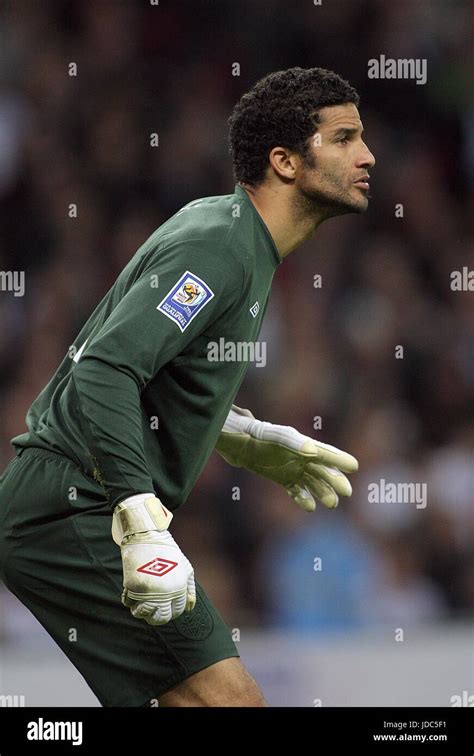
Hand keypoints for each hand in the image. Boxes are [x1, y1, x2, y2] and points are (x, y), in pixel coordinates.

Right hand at [112, 493, 195, 624]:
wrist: (147, 535)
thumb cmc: (167, 552)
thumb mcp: (185, 568)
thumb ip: (189, 589)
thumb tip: (189, 608)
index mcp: (179, 588)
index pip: (176, 612)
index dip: (170, 613)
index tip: (164, 608)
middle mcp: (164, 592)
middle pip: (160, 618)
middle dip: (155, 618)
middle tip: (150, 612)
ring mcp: (148, 590)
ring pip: (142, 614)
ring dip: (140, 612)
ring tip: (139, 605)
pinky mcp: (133, 586)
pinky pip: (128, 602)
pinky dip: (129, 601)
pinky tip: (131, 593)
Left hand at [216, 406, 357, 511]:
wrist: (233, 439)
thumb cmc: (253, 433)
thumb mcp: (273, 436)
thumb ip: (292, 442)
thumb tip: (313, 451)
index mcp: (302, 443)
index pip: (325, 453)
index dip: (340, 460)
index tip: (354, 466)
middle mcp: (300, 456)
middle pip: (322, 470)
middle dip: (335, 481)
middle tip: (345, 493)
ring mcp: (291, 467)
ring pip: (312, 482)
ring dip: (322, 492)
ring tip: (331, 504)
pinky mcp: (280, 477)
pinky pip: (296, 489)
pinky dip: (303, 498)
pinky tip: (310, 507)